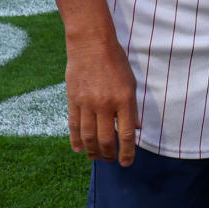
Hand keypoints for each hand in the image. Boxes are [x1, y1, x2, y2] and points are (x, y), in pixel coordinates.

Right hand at [65, 38, 139, 163]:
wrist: (90, 44)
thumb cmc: (115, 62)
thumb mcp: (131, 83)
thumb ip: (132, 108)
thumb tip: (135, 130)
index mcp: (123, 100)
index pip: (125, 134)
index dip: (126, 152)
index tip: (126, 163)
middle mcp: (105, 104)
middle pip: (105, 139)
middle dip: (109, 154)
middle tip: (111, 160)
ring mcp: (87, 103)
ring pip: (88, 136)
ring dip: (92, 151)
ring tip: (96, 158)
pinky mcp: (73, 100)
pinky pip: (74, 125)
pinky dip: (75, 140)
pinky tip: (78, 149)